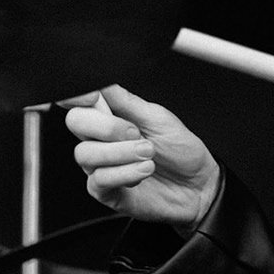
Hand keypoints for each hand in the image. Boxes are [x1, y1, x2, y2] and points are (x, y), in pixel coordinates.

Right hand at [61, 84, 219, 232]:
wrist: (198, 185)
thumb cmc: (180, 151)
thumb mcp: (158, 118)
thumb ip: (126, 101)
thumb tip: (101, 82)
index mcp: (110, 117)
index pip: (79, 102)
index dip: (77, 97)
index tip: (94, 98)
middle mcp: (100, 141)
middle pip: (75, 123)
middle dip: (106, 125)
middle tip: (135, 132)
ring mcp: (101, 166)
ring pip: (85, 153)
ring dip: (121, 152)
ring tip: (148, 154)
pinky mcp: (106, 192)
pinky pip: (100, 179)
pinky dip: (125, 172)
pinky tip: (144, 170)